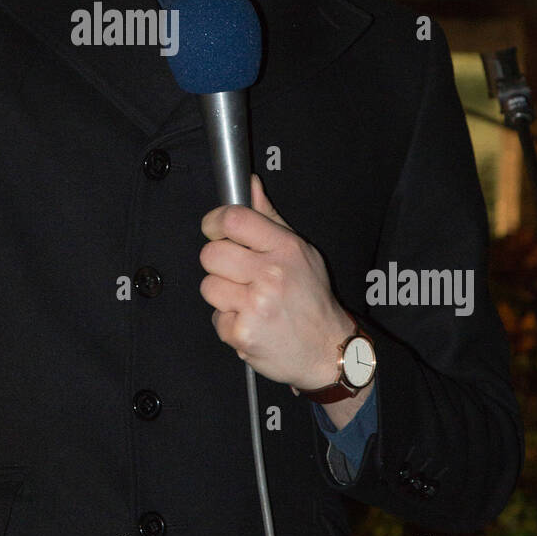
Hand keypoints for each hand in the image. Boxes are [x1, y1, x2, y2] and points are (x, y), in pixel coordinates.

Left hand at [199, 173, 352, 390]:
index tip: (214, 230)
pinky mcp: (243, 333)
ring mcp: (256, 305)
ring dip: (223, 296)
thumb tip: (249, 184)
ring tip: (248, 302)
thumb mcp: (299, 251)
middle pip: (211, 254)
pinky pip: (215, 318)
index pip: (233, 220)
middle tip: (238, 275)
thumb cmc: (311, 300)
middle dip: (217, 264)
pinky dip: (229, 323)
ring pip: (208, 286)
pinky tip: (251, 322)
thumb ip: (269, 218)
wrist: (328, 351)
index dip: (214, 222)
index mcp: (285, 249)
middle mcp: (272, 274)